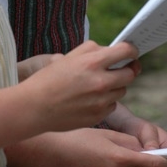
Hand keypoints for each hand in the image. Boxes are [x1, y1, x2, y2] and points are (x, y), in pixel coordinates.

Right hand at [6, 127, 166, 166]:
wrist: (50, 153)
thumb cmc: (76, 137)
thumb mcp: (105, 133)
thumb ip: (129, 143)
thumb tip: (145, 150)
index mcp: (118, 158)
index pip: (151, 163)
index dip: (164, 162)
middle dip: (141, 165)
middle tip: (129, 152)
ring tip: (109, 159)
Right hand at [22, 40, 139, 132]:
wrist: (35, 107)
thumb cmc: (49, 79)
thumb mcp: (68, 57)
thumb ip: (92, 50)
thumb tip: (110, 50)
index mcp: (93, 62)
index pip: (126, 52)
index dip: (131, 50)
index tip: (131, 52)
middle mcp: (101, 82)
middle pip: (130, 74)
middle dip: (127, 70)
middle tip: (120, 69)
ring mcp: (101, 101)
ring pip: (122, 91)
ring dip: (115, 86)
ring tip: (96, 86)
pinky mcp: (99, 116)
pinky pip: (112, 105)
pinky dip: (106, 101)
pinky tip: (89, 99)